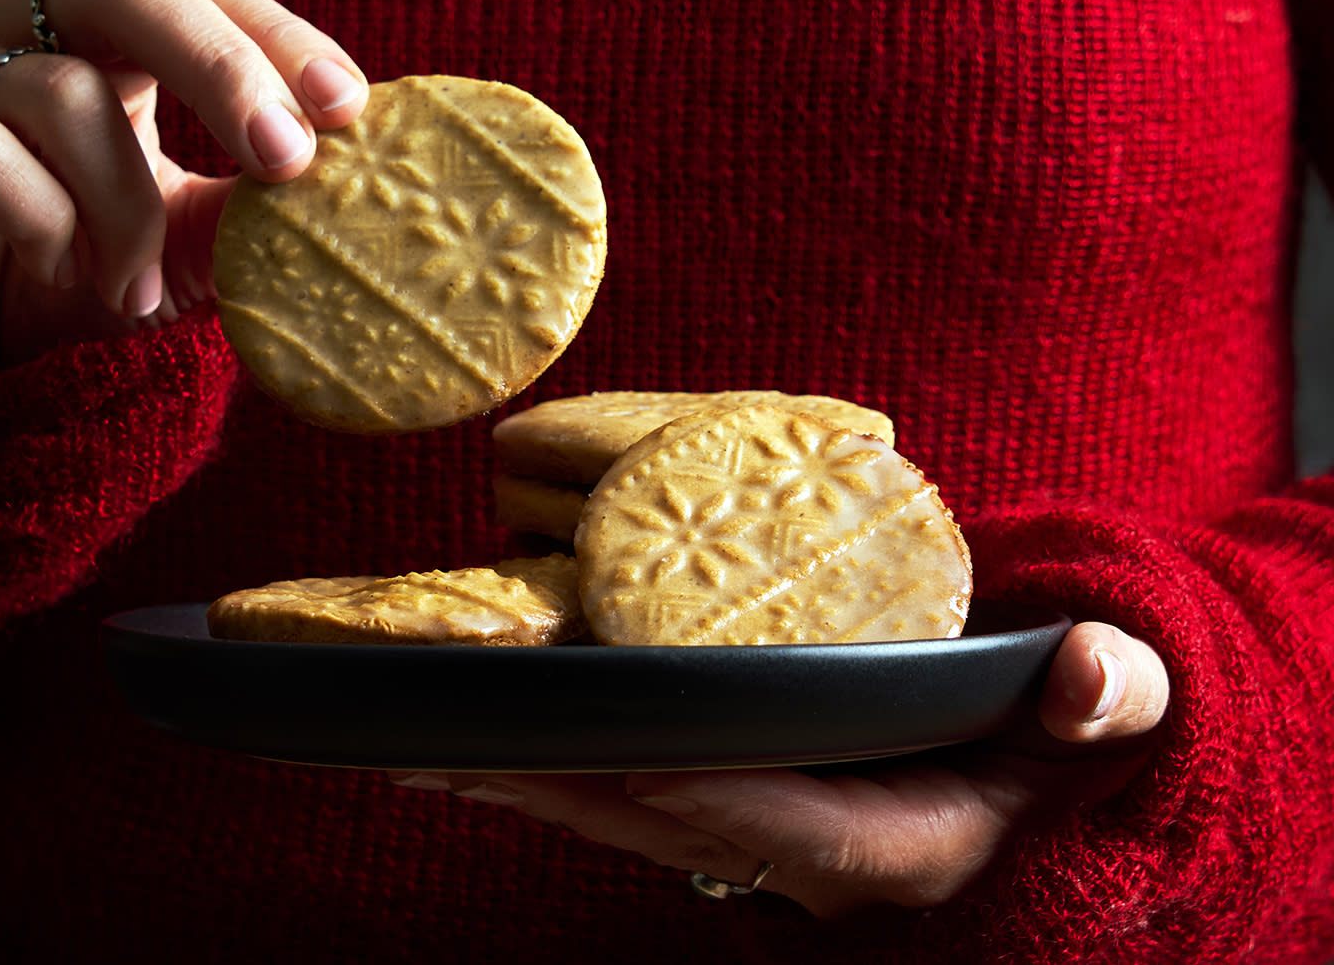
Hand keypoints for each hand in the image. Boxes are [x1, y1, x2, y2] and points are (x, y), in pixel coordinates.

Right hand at [0, 0, 367, 377]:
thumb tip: (333, 190)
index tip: (348, 107)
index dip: (272, 34)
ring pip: (60, 94)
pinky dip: (43, 223)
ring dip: (124, 209)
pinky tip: (60, 273)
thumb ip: (239, 212)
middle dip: (222, 70)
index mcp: (91, 35)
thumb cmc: (70, 287)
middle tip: (286, 161)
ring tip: (134, 291)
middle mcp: (8, 25)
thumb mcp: (178, 247)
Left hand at [388, 621, 1169, 916]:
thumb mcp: (1106, 713)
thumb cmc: (1061, 729)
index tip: (637, 758)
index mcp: (906, 843)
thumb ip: (1106, 699)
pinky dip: (552, 768)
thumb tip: (1100, 673)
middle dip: (569, 790)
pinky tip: (472, 741)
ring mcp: (765, 834)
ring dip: (532, 780)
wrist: (1039, 757)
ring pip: (631, 815)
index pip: (802, 834)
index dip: (720, 800)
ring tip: (424, 740)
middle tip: (452, 747)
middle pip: (675, 827)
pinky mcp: (729, 802)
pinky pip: (625, 794)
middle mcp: (817, 856)